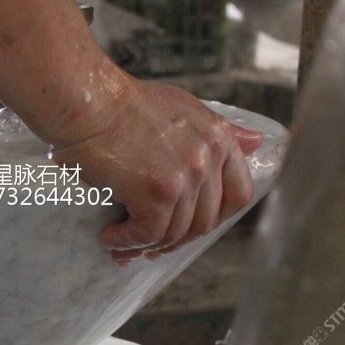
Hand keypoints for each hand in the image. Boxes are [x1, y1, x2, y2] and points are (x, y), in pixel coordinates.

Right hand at [52, 67, 262, 264]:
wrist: (87, 101)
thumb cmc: (120, 103)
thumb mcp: (180, 107)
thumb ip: (218, 130)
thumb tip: (256, 142)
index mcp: (218, 138)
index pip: (238, 193)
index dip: (215, 217)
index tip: (189, 225)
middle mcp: (208, 158)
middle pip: (205, 221)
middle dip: (176, 239)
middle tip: (149, 242)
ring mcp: (185, 177)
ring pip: (174, 232)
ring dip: (146, 243)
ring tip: (120, 241)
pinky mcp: (157, 193)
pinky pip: (148, 234)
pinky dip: (127, 241)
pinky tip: (109, 236)